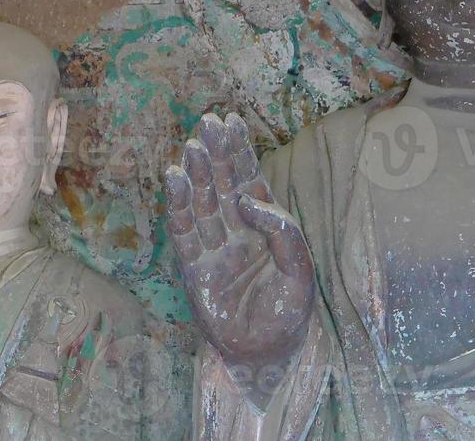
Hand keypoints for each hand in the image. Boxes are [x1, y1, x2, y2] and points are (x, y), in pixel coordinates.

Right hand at [165, 113, 313, 399]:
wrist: (267, 353)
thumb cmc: (288, 312)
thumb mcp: (300, 271)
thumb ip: (283, 232)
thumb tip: (249, 199)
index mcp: (264, 225)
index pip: (249, 179)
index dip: (239, 150)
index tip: (230, 121)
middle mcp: (235, 229)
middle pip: (222, 183)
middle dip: (215, 152)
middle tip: (206, 122)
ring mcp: (213, 246)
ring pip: (201, 201)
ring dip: (196, 173)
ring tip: (191, 146)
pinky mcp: (193, 266)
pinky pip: (183, 230)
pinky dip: (177, 204)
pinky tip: (174, 178)